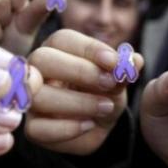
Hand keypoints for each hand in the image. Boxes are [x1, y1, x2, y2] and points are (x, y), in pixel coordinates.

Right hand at [26, 29, 141, 154]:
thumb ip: (124, 70)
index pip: (63, 39)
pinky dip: (69, 128)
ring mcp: (31, 100)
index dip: (89, 48)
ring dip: (79, 102)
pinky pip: (39, 128)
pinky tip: (90, 124)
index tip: (115, 61)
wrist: (99, 125)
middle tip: (109, 83)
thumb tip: (136, 60)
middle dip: (79, 70)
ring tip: (106, 107)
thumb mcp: (117, 81)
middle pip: (42, 59)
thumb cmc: (104, 93)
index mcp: (57, 50)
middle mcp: (37, 71)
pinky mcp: (32, 128)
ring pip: (40, 96)